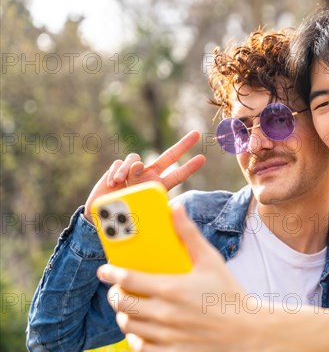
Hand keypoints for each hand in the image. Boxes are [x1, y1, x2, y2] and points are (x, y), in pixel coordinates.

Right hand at [83, 131, 205, 219]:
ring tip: (121, 182)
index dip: (189, 168)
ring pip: (136, 159)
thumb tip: (138, 165)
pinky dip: (116, 172)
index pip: (177, 176)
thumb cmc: (122, 215)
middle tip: (196, 134)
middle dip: (183, 145)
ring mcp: (134, 171)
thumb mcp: (135, 205)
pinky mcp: (118, 169)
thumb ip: (139, 185)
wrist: (102, 217)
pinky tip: (113, 184)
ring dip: (128, 169)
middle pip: (168, 156)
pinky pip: (119, 163)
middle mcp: (149, 176)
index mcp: (158, 187)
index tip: (202, 159)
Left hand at [97, 206, 259, 351]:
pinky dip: (135, 336)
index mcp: (172, 288)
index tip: (104, 270)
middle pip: (123, 303)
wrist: (248, 330)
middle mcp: (165, 314)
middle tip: (119, 288)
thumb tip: (175, 207)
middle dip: (115, 293)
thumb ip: (189, 234)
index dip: (111, 273)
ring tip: (129, 307)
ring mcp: (167, 336)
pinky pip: (140, 346)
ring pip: (128, 325)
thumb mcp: (211, 260)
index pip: (128, 278)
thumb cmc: (229, 292)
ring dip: (124, 314)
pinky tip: (141, 328)